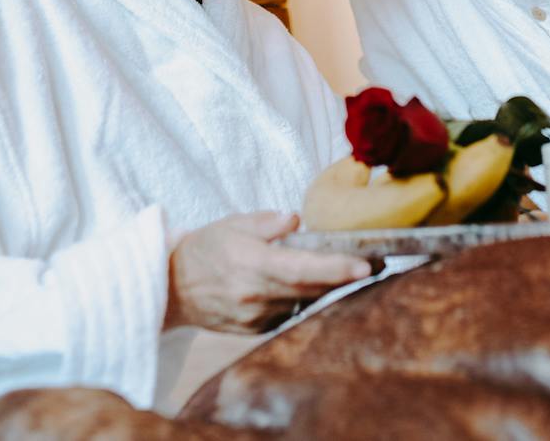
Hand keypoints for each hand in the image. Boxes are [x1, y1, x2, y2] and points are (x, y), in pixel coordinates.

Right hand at [164, 211, 371, 333]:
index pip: (302, 268)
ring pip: (304, 301)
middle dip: (345, 276)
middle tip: (377, 263)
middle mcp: (255, 296)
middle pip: (311, 288)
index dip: (336, 268)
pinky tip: (312, 285)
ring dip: (327, 287)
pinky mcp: (255, 330)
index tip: (365, 265)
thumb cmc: (206, 247)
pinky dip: (304, 298)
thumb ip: (268, 222)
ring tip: (349, 270)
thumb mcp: (234, 223)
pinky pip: (290, 313)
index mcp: (251, 264)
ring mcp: (255, 317)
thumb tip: (295, 221)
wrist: (172, 286)